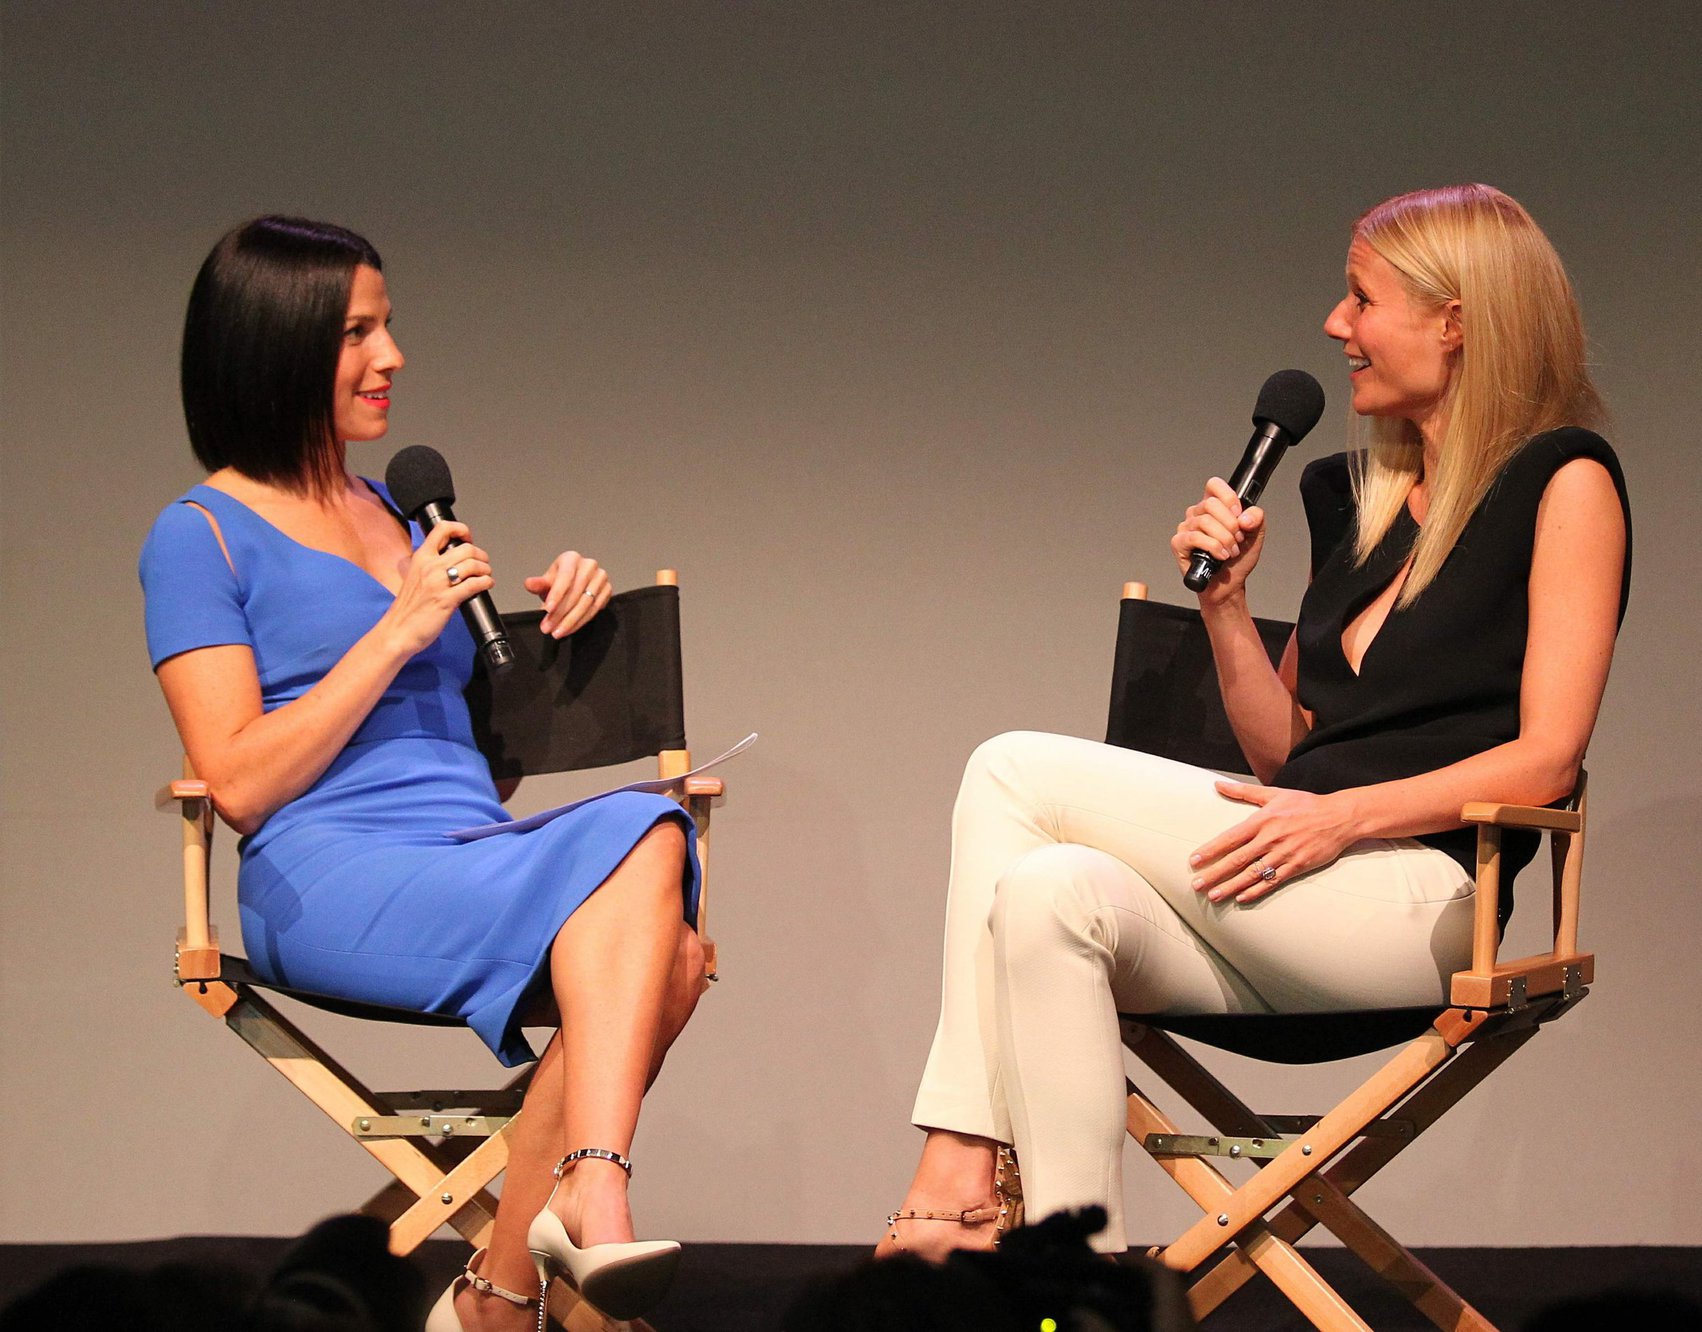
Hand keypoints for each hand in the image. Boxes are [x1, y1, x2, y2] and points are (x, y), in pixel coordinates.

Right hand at [383, 521, 492, 656]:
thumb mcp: (414, 577)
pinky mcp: (447, 599)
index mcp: (421, 558)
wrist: (397, 631)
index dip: (461, 529)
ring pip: (473, 564)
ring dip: (485, 569)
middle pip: (466, 548)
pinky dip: (486, 582)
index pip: (442, 529)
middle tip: (483, 563)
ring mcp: (439, 582)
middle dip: (480, 555)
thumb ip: (430, 567)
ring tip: (486, 575)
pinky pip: (474, 584)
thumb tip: (452, 563)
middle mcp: (430, 566)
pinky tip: (486, 584)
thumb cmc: (406, 609)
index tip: (467, 538)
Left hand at [525, 551, 610, 637]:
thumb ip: (538, 584)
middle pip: (576, 592)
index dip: (556, 594)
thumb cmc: (559, 582)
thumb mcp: (546, 582)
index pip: (565, 577)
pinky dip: (581, 622)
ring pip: (586, 603)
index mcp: (571, 558)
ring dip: (571, 621)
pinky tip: (570, 629)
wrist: (574, 586)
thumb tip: (529, 583)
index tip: (547, 610)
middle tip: (548, 627)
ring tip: (557, 632)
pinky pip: (595, 609)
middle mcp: (589, 565)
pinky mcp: (608, 590)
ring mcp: (601, 577)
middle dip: (561, 613)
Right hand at [1171, 477, 1266, 604]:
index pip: (1214, 485)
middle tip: (1237, 540)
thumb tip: (1245, 517)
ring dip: (1224, 539)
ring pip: (1205, 522)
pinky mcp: (1179, 543)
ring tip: (1230, 551)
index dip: (1228, 497)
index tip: (1238, 514)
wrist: (1228, 586)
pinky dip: (1213, 547)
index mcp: (1213, 507)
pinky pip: (1195, 538)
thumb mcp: (1255, 536)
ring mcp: (1186, 528)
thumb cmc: (1237, 561)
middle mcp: (1197, 514)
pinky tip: (1220, 556)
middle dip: (1230, 525)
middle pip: (1212, 504)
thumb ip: (1256, 518)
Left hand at [1189, 781, 1358, 903]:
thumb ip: (1243, 792)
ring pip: (1252, 874)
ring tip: (1213, 895)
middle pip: (1237, 859)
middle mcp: (1271, 838)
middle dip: (1215, 873)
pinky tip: (1241, 898)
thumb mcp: (1274, 793)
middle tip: (1196, 885)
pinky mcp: (1298, 866)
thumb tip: (1217, 784)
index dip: (1211, 850)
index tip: (1194, 861)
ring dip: (1231, 886)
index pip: (1230, 838)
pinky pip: (1273, 881)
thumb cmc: (1305, 804)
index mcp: (1262, 820)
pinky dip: (1256, 890)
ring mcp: (1284, 854)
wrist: (1340, 817)